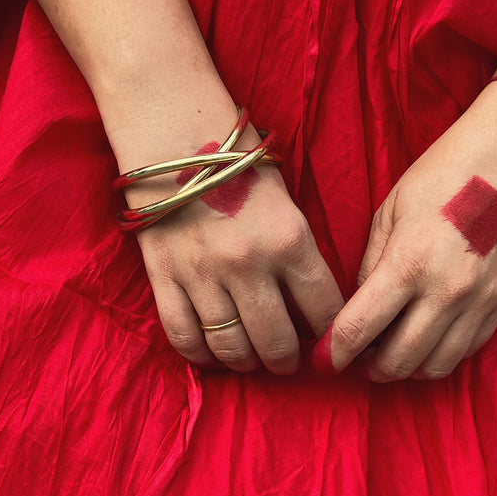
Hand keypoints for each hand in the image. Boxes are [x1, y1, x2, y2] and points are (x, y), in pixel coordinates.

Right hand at [130, 124, 343, 374]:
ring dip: (248, 363)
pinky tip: (214, 353)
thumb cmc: (238, 163)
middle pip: (278, 342)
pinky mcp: (164, 278)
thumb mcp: (286, 200)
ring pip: (232, 348)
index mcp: (290, 239)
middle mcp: (249, 263)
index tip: (328, 340)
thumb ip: (298, 253)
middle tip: (289, 360)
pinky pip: (184, 337)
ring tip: (253, 358)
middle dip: (289, 361)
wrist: (173, 132)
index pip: (325, 311)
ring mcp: (203, 274)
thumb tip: (310, 306)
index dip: (332, 335)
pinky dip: (202, 355)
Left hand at [315, 82, 496, 380]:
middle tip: (358, 357)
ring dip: (406, 368)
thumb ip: (371, 262)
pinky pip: (466, 351)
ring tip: (391, 352)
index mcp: (409, 262)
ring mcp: (479, 302)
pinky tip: (426, 337)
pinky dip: (440, 355)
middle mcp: (446, 292)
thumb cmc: (444, 171)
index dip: (335, 353)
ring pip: (434, 366)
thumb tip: (359, 304)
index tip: (323, 361)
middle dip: (370, 368)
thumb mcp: (391, 209)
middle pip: (397, 361)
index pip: (360, 328)